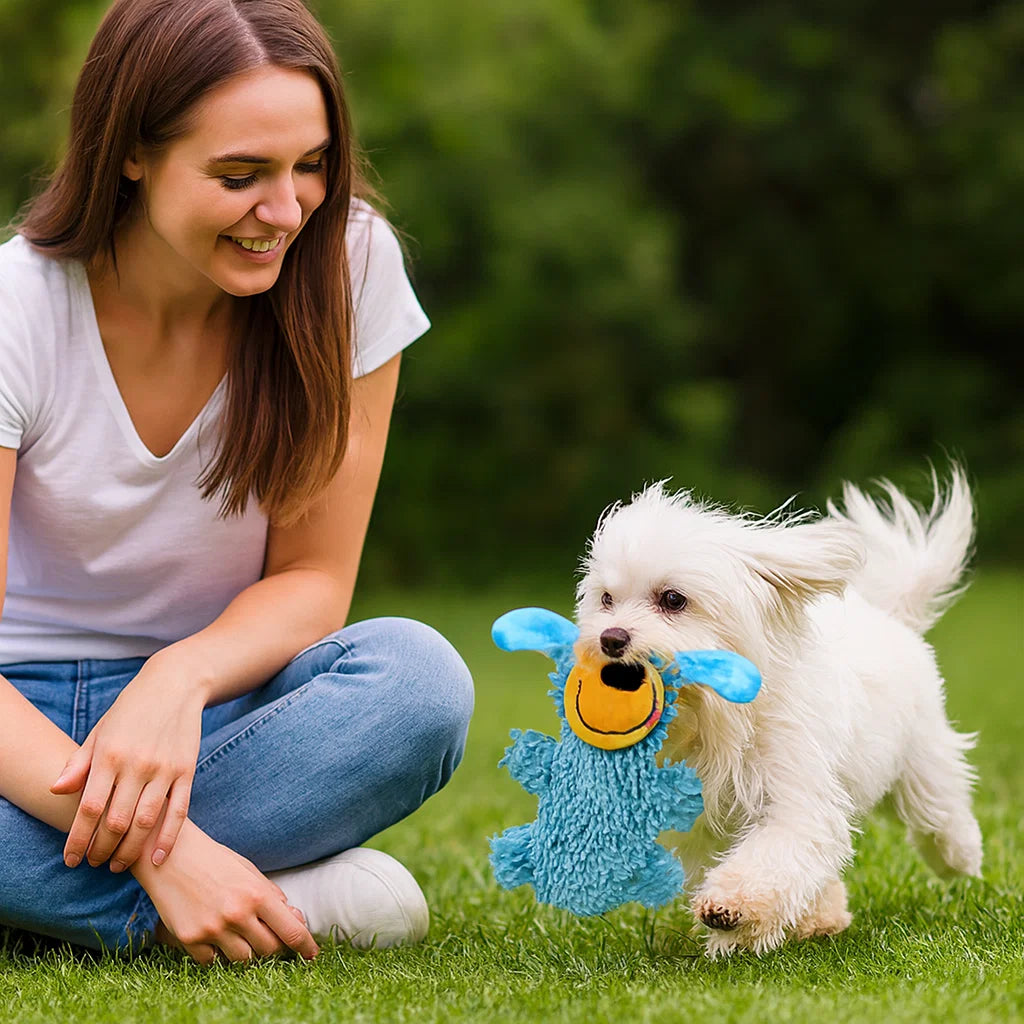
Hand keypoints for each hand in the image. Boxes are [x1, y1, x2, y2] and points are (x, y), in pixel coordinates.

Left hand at [51, 649, 205, 870]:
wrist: (175, 685)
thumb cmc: (130, 710)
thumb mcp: (100, 731)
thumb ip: (79, 763)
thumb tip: (55, 790)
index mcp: (110, 754)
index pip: (89, 808)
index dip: (78, 839)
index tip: (71, 859)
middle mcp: (137, 764)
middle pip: (116, 821)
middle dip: (102, 850)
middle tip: (94, 863)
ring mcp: (165, 769)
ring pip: (146, 822)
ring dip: (130, 850)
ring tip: (118, 865)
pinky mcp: (186, 771)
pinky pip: (179, 812)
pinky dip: (168, 839)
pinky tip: (158, 858)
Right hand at [134, 817, 318, 963]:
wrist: (169, 855)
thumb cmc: (214, 860)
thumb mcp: (249, 871)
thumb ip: (272, 896)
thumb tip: (295, 919)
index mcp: (257, 894)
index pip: (291, 930)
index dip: (305, 946)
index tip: (312, 954)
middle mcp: (237, 914)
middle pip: (269, 950)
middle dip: (273, 944)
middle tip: (265, 933)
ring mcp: (212, 929)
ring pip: (243, 960)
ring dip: (246, 950)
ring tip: (237, 930)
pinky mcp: (190, 939)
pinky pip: (212, 961)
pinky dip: (216, 953)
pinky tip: (212, 933)